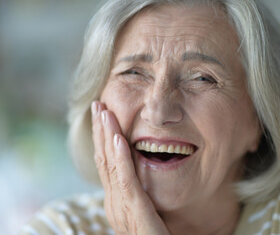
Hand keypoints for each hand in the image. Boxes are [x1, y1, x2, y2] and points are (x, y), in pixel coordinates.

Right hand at [91, 101, 169, 234]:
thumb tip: (138, 168)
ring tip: (105, 113)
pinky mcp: (134, 211)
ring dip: (107, 136)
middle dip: (100, 130)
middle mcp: (113, 201)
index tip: (102, 114)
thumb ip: (138, 191)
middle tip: (98, 105)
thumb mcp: (143, 208)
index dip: (102, 137)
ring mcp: (121, 207)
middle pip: (104, 159)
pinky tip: (119, 139)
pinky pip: (126, 180)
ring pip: (111, 165)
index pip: (106, 162)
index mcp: (115, 199)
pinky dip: (122, 158)